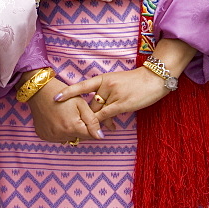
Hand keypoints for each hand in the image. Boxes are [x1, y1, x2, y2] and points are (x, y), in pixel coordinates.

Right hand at [25, 77, 103, 142]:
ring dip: (69, 131)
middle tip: (74, 114)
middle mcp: (60, 135)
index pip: (90, 136)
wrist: (40, 90)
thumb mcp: (81, 103)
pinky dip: (59, 132)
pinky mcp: (43, 136)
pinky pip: (57, 138)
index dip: (91, 126)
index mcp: (72, 127)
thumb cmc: (62, 93)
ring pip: (68, 139)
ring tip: (65, 116)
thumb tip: (100, 136)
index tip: (86, 117)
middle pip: (79, 138)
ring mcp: (50, 137)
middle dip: (80, 129)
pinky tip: (57, 120)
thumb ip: (92, 121)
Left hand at [54, 67, 170, 125]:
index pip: (82, 86)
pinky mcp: (121, 104)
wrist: (152, 79)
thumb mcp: (116, 82)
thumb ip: (105, 92)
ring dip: (97, 121)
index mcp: (103, 78)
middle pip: (90, 104)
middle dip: (88, 114)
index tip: (56, 97)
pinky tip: (106, 129)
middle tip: (83, 123)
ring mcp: (112, 94)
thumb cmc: (135, 81)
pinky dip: (103, 123)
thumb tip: (97, 107)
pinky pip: (106, 116)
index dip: (69, 92)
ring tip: (102, 129)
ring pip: (98, 111)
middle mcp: (105, 85)